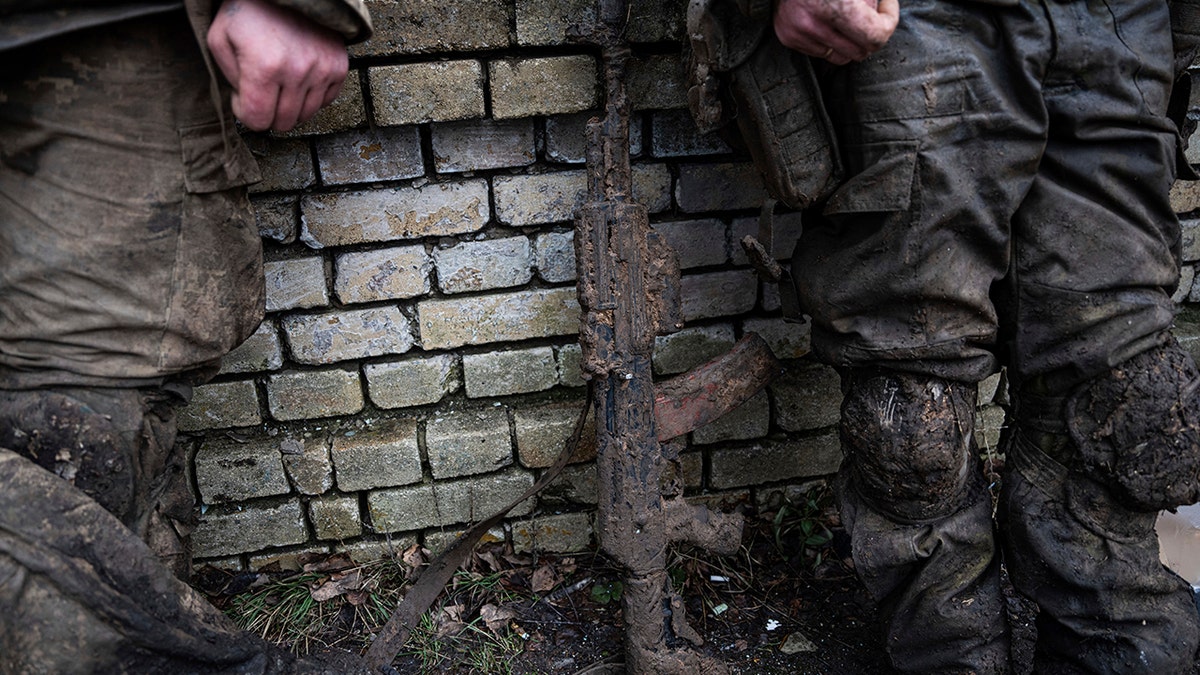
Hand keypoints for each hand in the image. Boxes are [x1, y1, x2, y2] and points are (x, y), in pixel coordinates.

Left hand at [207, 0, 348, 131]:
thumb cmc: (249, 11)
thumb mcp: (220, 39)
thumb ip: (229, 80)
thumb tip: (246, 106)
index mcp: (264, 66)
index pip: (257, 120)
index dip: (246, 115)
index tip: (244, 101)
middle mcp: (297, 71)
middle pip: (283, 122)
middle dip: (268, 113)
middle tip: (262, 94)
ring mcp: (321, 69)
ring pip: (306, 115)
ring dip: (290, 106)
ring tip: (280, 85)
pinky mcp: (338, 66)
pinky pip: (326, 101)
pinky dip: (312, 97)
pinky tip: (299, 81)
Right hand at [774, 0, 898, 64]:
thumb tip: (885, 16)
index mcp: (834, 4)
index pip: (875, 37)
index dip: (889, 21)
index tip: (887, 6)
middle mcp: (812, 22)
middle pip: (859, 52)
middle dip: (869, 34)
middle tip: (869, 13)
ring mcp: (797, 32)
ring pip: (840, 56)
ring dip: (849, 40)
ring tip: (848, 17)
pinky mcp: (787, 36)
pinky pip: (820, 51)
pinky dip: (829, 39)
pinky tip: (828, 19)